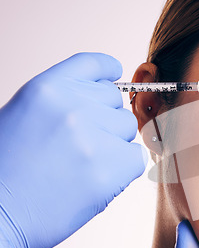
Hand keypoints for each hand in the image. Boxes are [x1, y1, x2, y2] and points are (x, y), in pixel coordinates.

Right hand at [0, 53, 146, 247]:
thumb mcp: (24, 118)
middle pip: (116, 103)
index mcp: (46, 88)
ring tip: (80, 168)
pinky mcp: (110, 168)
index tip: (116, 74)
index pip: (92, 64)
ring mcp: (92, 136)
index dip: (107, 71)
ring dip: (113, 146)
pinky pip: (136, 158)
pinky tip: (93, 182)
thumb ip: (62, 103)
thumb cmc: (6, 172)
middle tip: (79, 148)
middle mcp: (72, 106)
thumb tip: (103, 99)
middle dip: (105, 121)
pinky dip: (122, 170)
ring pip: (127, 130)